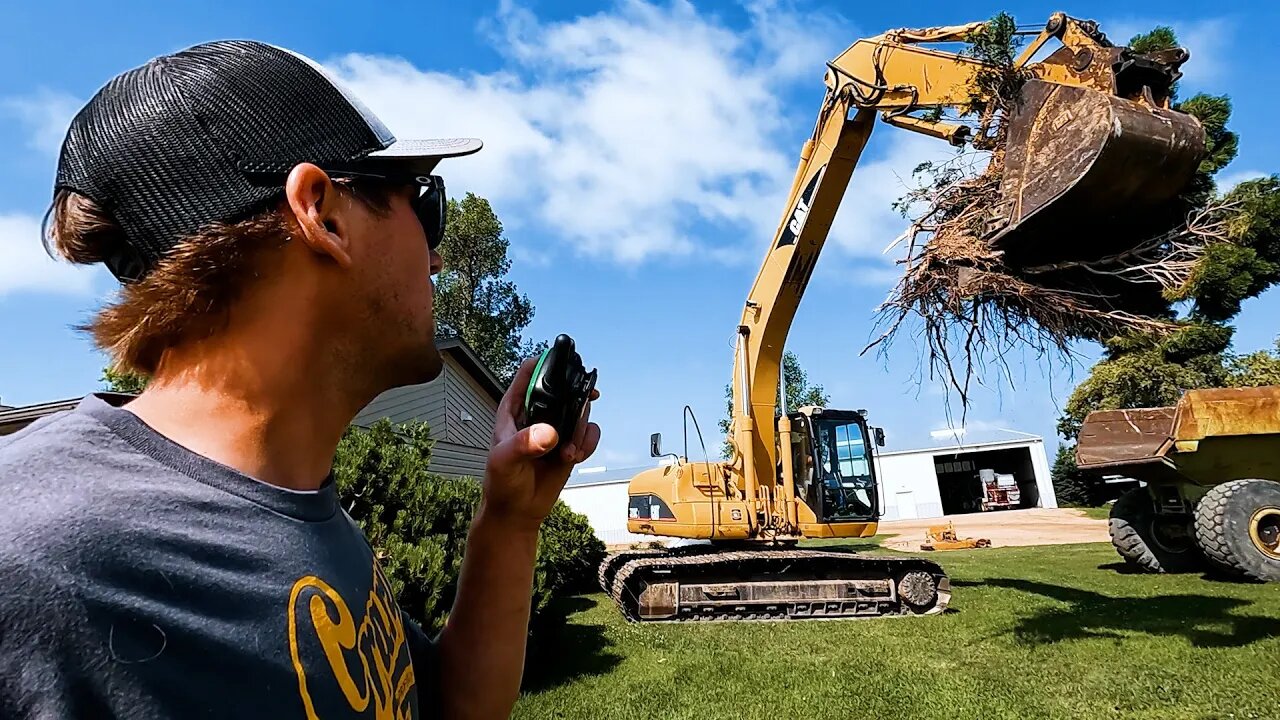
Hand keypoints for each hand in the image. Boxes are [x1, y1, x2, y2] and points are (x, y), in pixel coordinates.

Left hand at [482, 356, 600, 530]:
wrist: (516, 512)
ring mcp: (555, 428)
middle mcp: (536, 414)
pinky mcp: (569, 443)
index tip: (565, 367)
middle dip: (575, 400)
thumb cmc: (501, 484)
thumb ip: (523, 444)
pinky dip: (588, 443)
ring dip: (581, 429)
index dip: (547, 363)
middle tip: (577, 415)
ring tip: (569, 451)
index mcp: (514, 408)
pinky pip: (589, 433)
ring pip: (580, 410)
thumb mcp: (504, 461)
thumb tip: (548, 433)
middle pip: (564, 388)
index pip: (530, 373)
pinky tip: (575, 456)